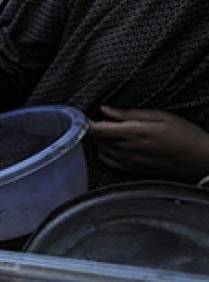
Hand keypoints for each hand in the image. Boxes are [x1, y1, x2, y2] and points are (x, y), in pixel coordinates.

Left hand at [89, 107, 208, 182]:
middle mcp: (129, 150)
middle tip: (103, 120)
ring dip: (100, 140)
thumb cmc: (185, 135)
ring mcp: (129, 163)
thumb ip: (129, 114)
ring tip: (112, 131)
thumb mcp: (160, 116)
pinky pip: (108, 161)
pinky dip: (105, 152)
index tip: (84, 115)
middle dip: (95, 129)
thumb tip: (105, 110)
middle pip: (96, 139)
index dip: (86, 122)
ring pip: (101, 150)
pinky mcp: (132, 171)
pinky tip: (115, 145)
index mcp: (135, 133)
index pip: (97, 129)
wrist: (200, 161)